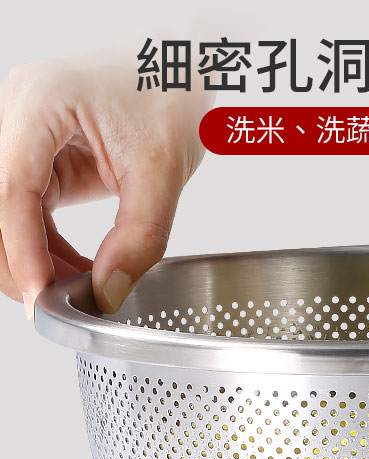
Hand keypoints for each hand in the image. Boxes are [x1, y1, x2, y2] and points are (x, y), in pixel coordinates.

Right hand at [0, 53, 210, 317]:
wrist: (176, 68)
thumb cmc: (170, 93)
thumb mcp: (163, 171)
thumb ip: (139, 237)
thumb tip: (108, 292)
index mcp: (41, 101)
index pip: (10, 190)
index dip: (23, 252)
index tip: (42, 297)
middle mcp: (17, 114)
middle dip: (20, 263)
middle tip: (60, 304)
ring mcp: (20, 136)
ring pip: (2, 216)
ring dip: (31, 261)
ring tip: (77, 290)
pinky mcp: (34, 159)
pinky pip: (23, 214)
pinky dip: (44, 250)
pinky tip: (76, 272)